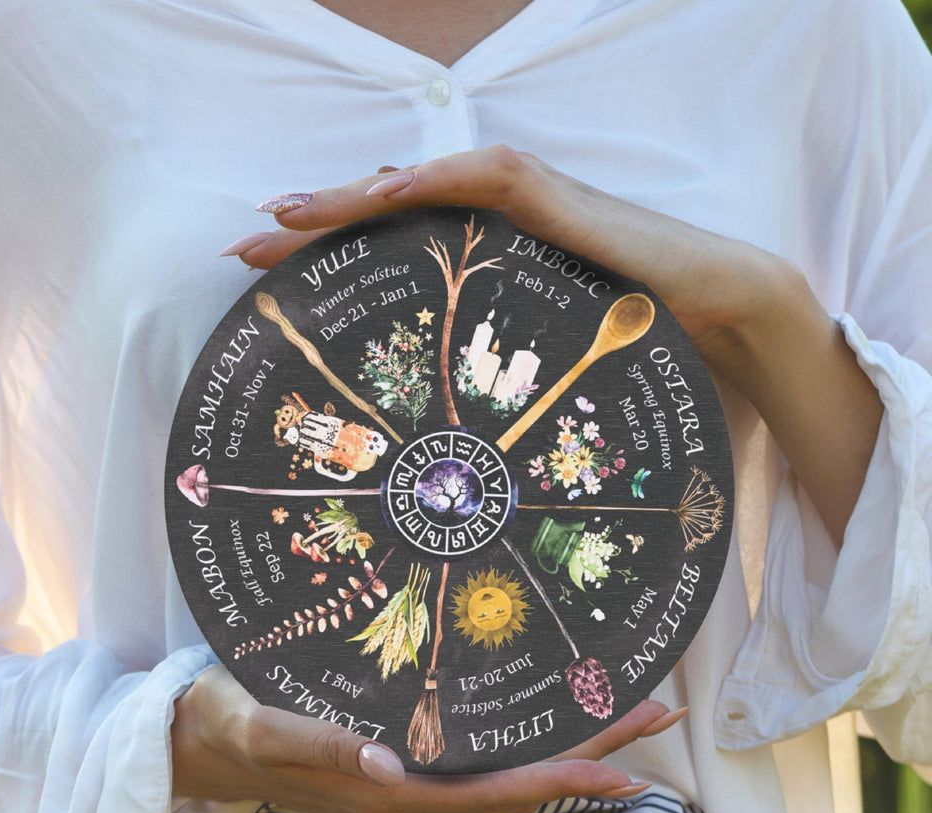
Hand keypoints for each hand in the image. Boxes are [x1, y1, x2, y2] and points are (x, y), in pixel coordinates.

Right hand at [171, 664, 686, 812]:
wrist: (200, 742)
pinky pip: (479, 769)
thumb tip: (388, 762)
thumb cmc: (229, 726)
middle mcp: (409, 804)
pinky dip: (525, 751)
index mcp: (387, 798)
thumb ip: (319, 746)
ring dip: (565, 751)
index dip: (562, 782)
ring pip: (505, 778)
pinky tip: (543, 728)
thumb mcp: (262, 727)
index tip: (625, 770)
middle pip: (518, 786)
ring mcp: (407, 793)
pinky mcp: (399, 775)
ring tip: (620, 715)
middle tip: (653, 712)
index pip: (493, 793)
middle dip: (588, 757)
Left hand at [227, 147, 882, 542]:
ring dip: (349, 200)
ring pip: (419, 192)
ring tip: (282, 217)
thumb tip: (442, 476)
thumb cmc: (629, 360)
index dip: (326, 268)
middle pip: (384, 222)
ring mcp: (521, 215)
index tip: (265, 289)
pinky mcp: (558, 204)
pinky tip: (380, 192)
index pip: (387, 261)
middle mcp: (489, 239)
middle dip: (312, 233)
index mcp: (479, 277)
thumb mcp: (533, 390)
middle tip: (244, 249)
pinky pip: (487, 183)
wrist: (719, 318)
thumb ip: (488, 405)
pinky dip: (434, 185)